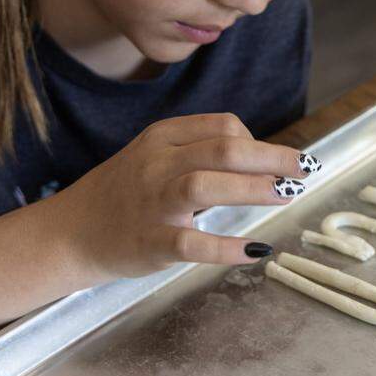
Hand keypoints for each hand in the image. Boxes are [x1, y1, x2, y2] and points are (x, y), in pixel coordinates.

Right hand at [54, 113, 319, 279]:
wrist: (70, 233)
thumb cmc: (124, 194)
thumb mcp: (155, 156)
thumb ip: (199, 151)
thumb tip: (263, 159)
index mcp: (162, 137)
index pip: (223, 126)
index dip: (260, 141)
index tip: (282, 161)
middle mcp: (158, 163)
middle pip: (224, 149)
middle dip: (273, 158)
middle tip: (304, 171)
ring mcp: (152, 203)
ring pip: (207, 184)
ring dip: (253, 189)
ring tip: (285, 197)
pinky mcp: (148, 242)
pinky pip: (191, 243)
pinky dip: (227, 248)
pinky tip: (255, 250)